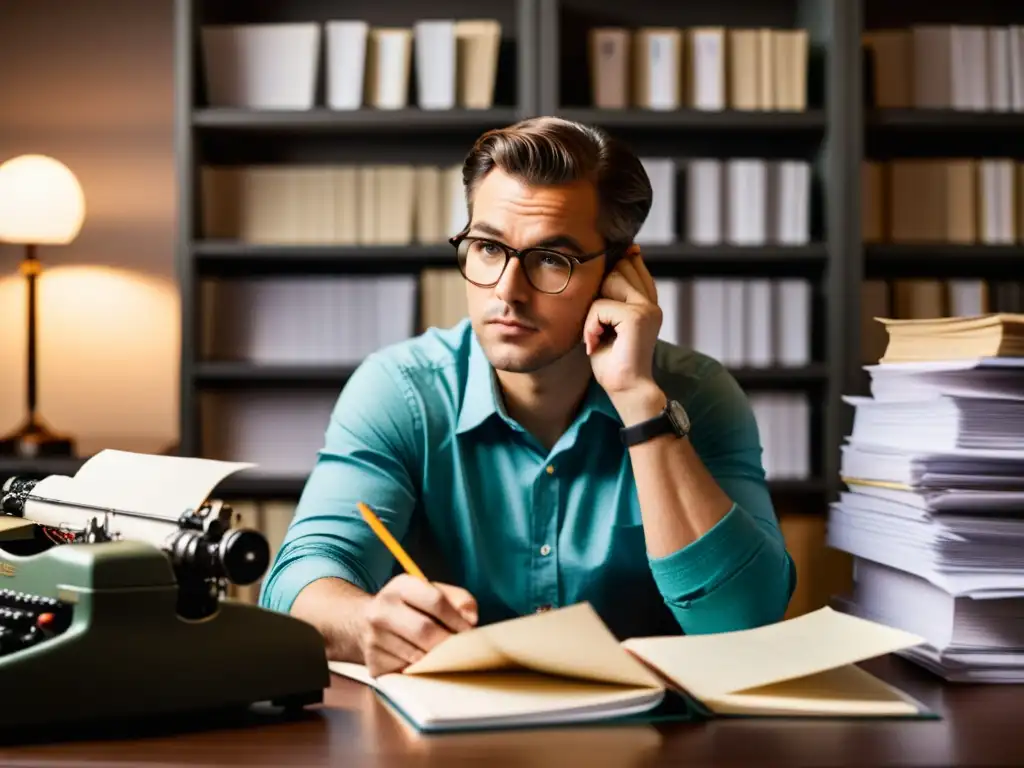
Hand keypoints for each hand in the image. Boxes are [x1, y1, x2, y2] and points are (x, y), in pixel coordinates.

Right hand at [358, 574, 477, 676]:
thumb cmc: (407, 607)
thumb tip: (471, 619)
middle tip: (461, 649)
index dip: (457, 618)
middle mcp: (382, 610)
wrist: (361, 623)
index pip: (436, 601)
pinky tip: (424, 666)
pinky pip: (406, 671)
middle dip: (448, 643)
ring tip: (444, 658)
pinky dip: (421, 671)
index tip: (469, 630)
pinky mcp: (373, 663)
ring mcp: (374, 639)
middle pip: (425, 631)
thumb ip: (457, 598)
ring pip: (417, 656)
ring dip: (436, 660)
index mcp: (400, 586)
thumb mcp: (430, 591)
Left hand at [584, 246, 663, 405]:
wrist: (626, 390)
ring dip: (593, 310)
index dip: (618, 260)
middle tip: (597, 324)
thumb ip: (606, 300)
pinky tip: (594, 344)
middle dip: (599, 289)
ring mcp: (647, 308)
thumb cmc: (613, 363)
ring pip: (610, 281)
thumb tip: (597, 276)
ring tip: (596, 334)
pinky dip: (591, 326)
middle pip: (620, 267)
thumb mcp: (606, 324)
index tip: (604, 269)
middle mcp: (651, 303)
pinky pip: (600, 305)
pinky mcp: (637, 317)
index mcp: (647, 303)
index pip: (633, 265)